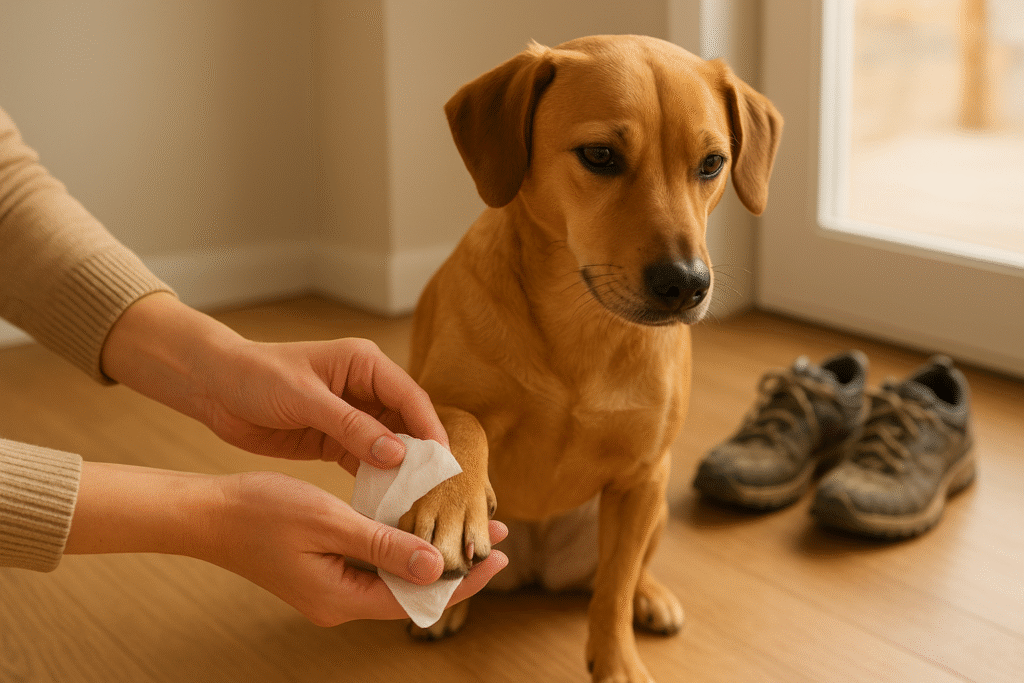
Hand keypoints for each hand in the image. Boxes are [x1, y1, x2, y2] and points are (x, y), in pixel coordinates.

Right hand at [66, 464, 508, 625]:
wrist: (208, 513)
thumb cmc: (262, 511)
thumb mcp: (330, 523)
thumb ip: (384, 547)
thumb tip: (438, 570)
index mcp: (341, 598)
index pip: (418, 599)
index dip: (463, 578)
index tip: (499, 554)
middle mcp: (338, 602)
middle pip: (411, 592)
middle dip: (454, 564)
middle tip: (494, 535)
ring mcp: (329, 589)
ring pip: (394, 578)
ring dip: (430, 553)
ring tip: (467, 526)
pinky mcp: (323, 572)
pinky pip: (373, 566)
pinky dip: (401, 547)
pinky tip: (420, 523)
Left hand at [101, 293, 446, 470]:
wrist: (215, 388)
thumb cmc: (257, 378)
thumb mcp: (305, 399)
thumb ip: (350, 426)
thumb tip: (397, 454)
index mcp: (365, 364)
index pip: (410, 398)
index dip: (430, 429)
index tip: (445, 462)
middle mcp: (365, 388)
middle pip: (407, 424)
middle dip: (421, 455)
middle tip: (436, 491)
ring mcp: (352, 415)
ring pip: (390, 446)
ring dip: (400, 472)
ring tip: (415, 503)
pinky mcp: (335, 438)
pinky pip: (365, 461)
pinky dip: (375, 480)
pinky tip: (385, 503)